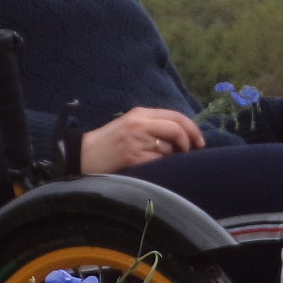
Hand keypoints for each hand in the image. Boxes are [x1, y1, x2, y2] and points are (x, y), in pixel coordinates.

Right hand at [80, 107, 205, 172]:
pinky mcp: (133, 157)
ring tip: (162, 162)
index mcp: (140, 113)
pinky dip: (162, 167)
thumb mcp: (130, 126)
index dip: (192, 129)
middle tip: (189, 153)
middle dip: (188, 143)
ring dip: (172, 158)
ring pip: (169, 148)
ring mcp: (136, 141)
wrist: (83, 155)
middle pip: (176, 129)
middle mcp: (139, 124)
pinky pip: (159, 162)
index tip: (199, 142)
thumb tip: (185, 137)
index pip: (175, 116)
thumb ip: (154, 126)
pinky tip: (155, 169)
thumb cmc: (109, 143)